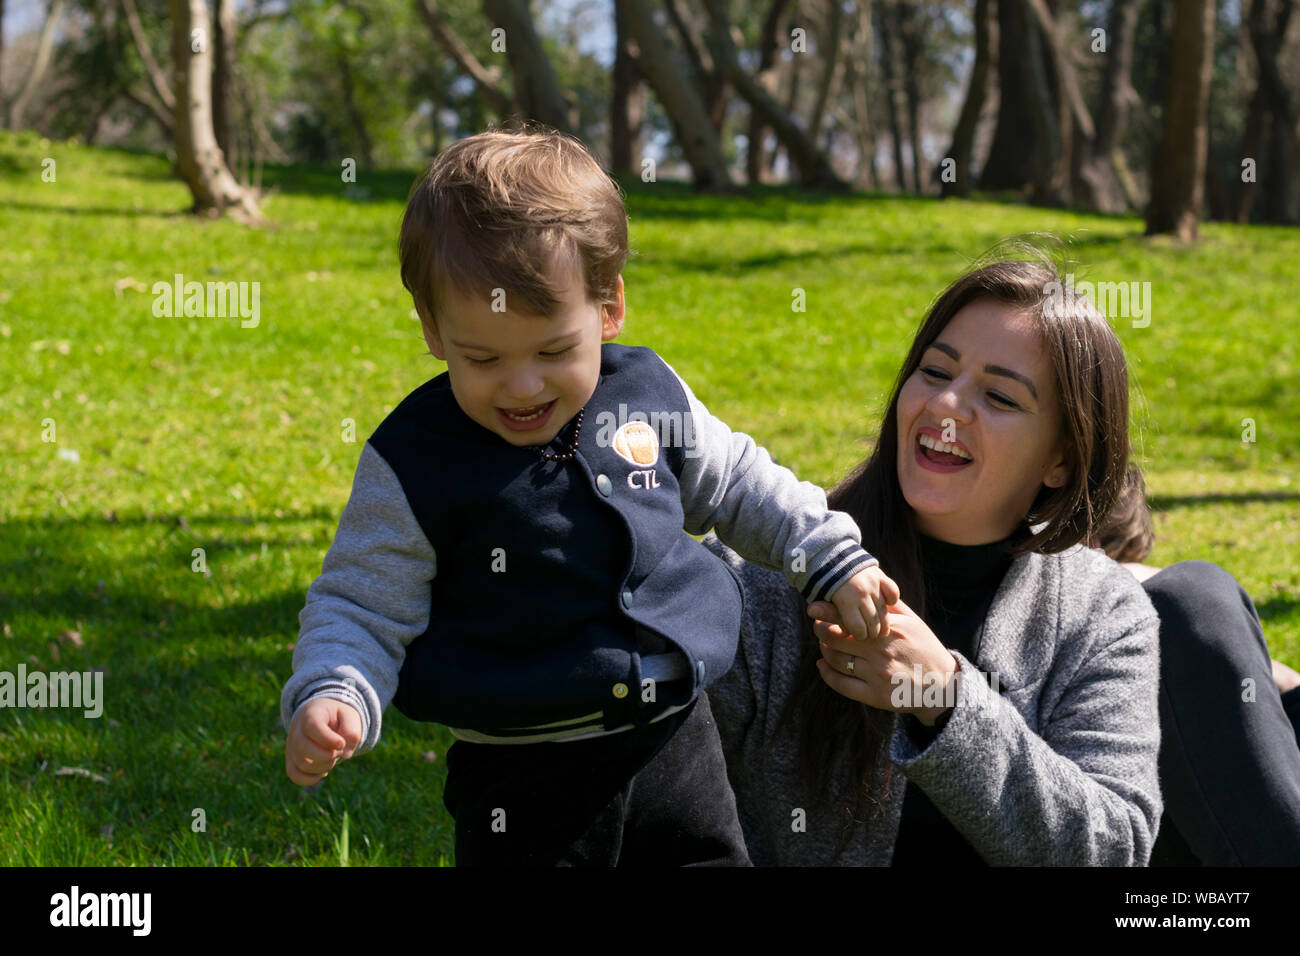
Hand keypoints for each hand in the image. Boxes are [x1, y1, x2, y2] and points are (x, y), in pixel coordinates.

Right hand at [285, 698, 362, 785]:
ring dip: (323, 767)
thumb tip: (346, 754)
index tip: (342, 744)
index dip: (328, 739)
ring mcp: (291, 745)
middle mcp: (297, 730)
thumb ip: (352, 732)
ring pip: (301, 764)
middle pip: (303, 748)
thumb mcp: (349, 716)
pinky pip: (294, 774)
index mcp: (311, 714)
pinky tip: (323, 772)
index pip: (312, 727)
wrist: (320, 714)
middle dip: (327, 756)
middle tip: (339, 751)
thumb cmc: (337, 716)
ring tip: (333, 758)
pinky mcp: (291, 759)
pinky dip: (310, 779)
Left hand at [807, 597, 957, 725]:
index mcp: (891, 629)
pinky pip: (842, 685)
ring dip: (825, 650)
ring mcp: (878, 674)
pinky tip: (822, 666)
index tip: (815, 608)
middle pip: (837, 638)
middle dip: (821, 630)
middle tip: (818, 626)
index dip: (827, 612)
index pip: (851, 617)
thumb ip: (891, 607)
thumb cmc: (925, 648)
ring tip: (825, 644)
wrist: (943, 686)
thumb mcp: (914, 622)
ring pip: (837, 660)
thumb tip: (870, 588)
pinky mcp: (876, 696)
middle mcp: (882, 651)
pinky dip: (827, 675)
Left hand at [827, 565, 900, 641]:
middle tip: (869, 636)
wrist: (829, 554)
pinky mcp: (881, 576)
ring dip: (883, 622)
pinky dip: (890, 600)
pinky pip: (892, 592)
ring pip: (884, 610)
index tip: (857, 637)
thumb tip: (842, 634)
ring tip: (880, 630)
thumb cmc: (822, 582)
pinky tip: (887, 607)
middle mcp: (862, 591)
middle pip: (872, 622)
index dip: (858, 635)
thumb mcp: (823, 598)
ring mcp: (873, 583)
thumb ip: (832, 615)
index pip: (858, 629)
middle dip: (871, 633)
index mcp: (846, 599)